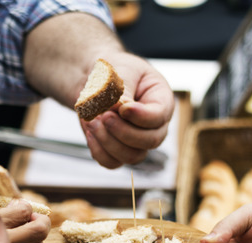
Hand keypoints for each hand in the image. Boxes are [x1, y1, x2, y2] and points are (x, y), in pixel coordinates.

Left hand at [81, 52, 173, 168]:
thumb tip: (119, 108)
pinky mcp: (118, 151)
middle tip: (103, 116)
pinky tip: (90, 131)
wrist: (94, 80)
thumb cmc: (113, 71)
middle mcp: (154, 125)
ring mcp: (137, 141)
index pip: (158, 117)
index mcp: (161, 101)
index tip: (121, 108)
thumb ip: (122, 89)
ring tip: (92, 121)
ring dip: (108, 141)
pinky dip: (98, 150)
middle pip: (150, 141)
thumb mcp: (120, 71)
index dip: (140, 116)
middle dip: (123, 131)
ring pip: (131, 156)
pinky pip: (112, 162)